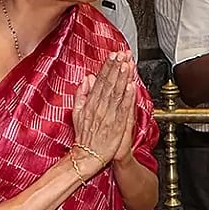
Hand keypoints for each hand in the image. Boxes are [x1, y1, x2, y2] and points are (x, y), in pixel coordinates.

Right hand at [71, 50, 134, 177]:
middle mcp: (99, 107)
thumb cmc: (85, 136)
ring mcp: (108, 115)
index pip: (100, 81)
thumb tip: (87, 78)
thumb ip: (82, 94)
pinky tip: (131, 85)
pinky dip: (127, 96)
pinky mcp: (117, 124)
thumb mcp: (77, 113)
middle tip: (123, 54)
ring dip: (122, 77)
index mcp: (90, 103)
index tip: (114, 55)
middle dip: (116, 67)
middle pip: (109, 84)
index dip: (108, 67)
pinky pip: (123, 108)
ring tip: (127, 64)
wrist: (88, 156)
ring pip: (116, 93)